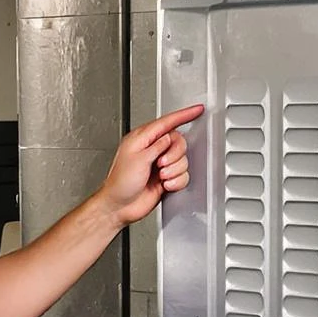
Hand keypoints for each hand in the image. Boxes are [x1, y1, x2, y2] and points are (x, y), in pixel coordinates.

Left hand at [100, 103, 201, 227]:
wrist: (120, 206)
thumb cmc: (120, 183)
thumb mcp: (138, 159)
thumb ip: (157, 145)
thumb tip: (170, 137)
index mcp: (142, 139)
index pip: (167, 122)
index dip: (184, 115)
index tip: (197, 110)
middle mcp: (152, 150)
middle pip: (179, 142)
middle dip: (175, 155)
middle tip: (162, 164)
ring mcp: (160, 164)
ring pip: (182, 160)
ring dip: (174, 170)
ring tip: (160, 176)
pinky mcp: (166, 178)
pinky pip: (183, 175)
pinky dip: (176, 181)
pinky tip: (165, 184)